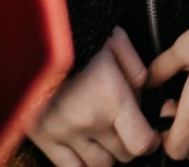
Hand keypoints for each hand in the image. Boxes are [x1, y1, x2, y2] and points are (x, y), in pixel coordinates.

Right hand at [29, 29, 160, 166]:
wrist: (37, 36)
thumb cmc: (79, 34)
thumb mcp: (119, 45)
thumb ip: (137, 75)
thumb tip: (143, 98)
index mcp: (111, 98)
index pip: (140, 144)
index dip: (151, 142)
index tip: (151, 136)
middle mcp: (88, 121)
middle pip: (121, 156)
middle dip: (128, 144)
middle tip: (125, 129)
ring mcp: (63, 132)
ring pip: (97, 165)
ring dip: (105, 153)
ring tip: (102, 134)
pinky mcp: (42, 137)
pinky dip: (80, 161)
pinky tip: (84, 147)